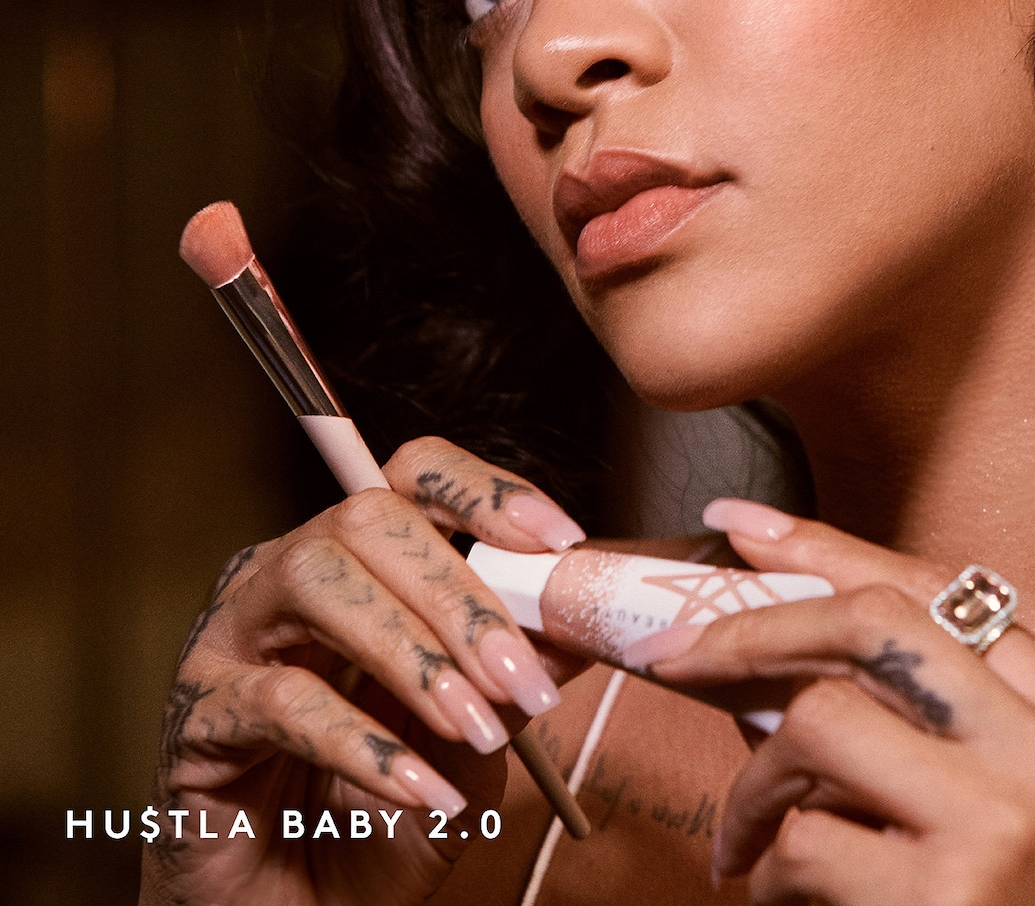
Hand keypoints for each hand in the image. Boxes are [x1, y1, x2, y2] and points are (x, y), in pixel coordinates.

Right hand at [141, 437, 584, 905]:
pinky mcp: (198, 715)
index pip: (413, 477)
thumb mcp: (469, 740)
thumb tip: (577, 623)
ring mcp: (232, 634)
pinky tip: (423, 790)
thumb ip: (512, 677)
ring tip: (477, 727)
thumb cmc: (378, 817)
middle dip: (459, 594)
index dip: (486, 492)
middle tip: (522, 676)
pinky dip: (365, 746)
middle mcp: (286, 572)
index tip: (560, 542)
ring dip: (413, 655)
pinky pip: (281, 702)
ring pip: (319, 584)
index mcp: (358, 559)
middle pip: (369, 520)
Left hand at [626, 504, 1034, 905]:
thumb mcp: (1002, 809)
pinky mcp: (948, 896)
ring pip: (820, 721)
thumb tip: (772, 636)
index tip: (746, 528)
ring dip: (757, 782)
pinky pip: (805, 837)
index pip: (943, 592)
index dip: (831, 547)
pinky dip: (768, 869)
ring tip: (753, 842)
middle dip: (756, 627)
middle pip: (876, 625)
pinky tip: (784, 901)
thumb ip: (922, 720)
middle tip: (678, 652)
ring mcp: (1009, 824)